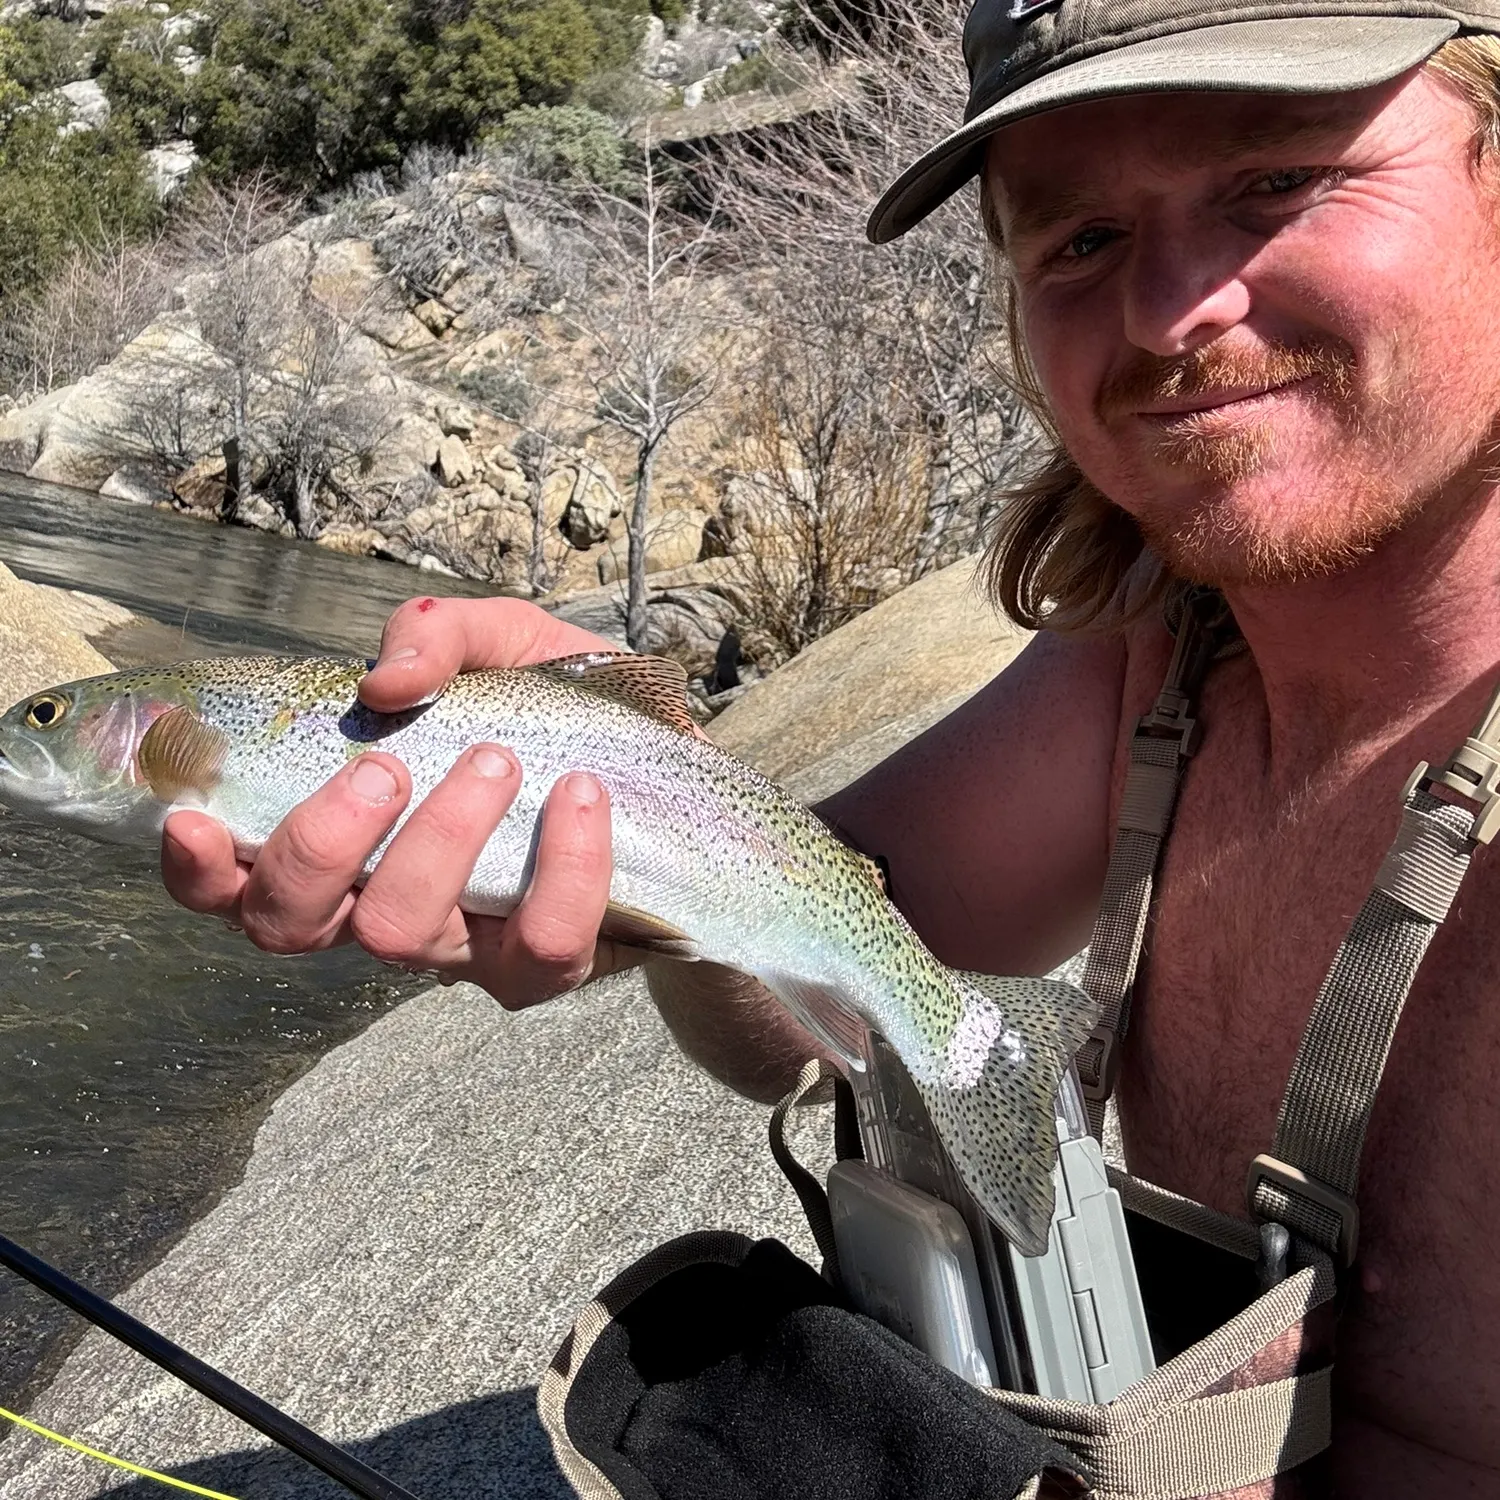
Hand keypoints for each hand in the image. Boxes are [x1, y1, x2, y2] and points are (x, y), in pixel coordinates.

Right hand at [160, 596, 648, 1004]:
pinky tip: (583, 796)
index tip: (193, 816)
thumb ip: (435, 637)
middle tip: (387, 766)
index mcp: (347, 833)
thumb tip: (386, 684)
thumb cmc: (560, 711)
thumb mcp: (500, 643)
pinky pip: (539, 945)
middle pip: (291, 923)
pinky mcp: (545, 967)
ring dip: (440, 837)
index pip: (235, 878)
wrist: (672, 773)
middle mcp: (383, 900)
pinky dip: (563, 865)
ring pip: (404, 935)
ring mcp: (462, 945)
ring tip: (498, 760)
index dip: (196, 868)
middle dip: (322, 841)